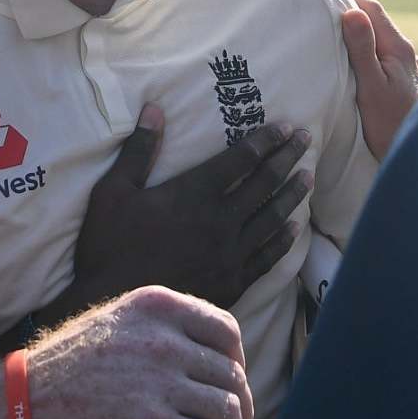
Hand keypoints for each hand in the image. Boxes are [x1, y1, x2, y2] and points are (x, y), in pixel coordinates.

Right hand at [28, 286, 252, 418]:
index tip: (228, 381)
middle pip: (231, 374)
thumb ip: (164, 328)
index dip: (237, 361)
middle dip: (240, 404)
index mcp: (158, 306)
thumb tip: (212, 353)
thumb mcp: (119, 322)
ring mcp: (159, 381)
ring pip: (228, 409)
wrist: (21, 404)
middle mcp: (164, 338)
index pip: (227, 330)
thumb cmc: (68, 368)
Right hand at [65, 106, 308, 312]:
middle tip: (307, 140)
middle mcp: (220, 220)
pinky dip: (284, 240)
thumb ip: (138, 149)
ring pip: (272, 218)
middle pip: (264, 182)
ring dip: (292, 195)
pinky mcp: (233, 283)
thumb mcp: (113, 192)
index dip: (266, 140)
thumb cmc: (109, 248)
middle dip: (287, 157)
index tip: (286, 126)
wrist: (116, 310)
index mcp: (194, 193)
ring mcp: (230, 254)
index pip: (241, 159)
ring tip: (308, 178)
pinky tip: (295, 228)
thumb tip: (154, 108)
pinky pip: (267, 257)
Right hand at [341, 0, 417, 160]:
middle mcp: (404, 53)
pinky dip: (363, 47)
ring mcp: (405, 67)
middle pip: (375, 20)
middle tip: (320, 3)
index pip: (371, 9)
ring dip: (357, 29)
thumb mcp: (371, 87)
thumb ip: (362, 50)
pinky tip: (351, 56)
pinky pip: (380, 54)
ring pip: (378, 38)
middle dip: (350, 8)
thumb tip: (351, 12)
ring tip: (330, 27)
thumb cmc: (392, 125)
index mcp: (397, 48)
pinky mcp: (402, 81)